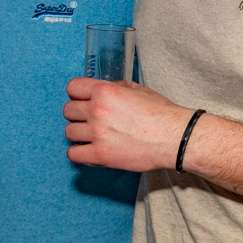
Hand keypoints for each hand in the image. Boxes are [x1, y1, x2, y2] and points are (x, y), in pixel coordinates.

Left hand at [64, 78, 191, 171]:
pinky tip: (90, 150)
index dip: (77, 94)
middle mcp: (97, 110)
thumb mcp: (139, 90)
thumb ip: (117, 88)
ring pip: (69, 132)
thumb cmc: (161, 114)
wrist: (174, 137)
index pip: (72, 87)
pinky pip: (73, 154)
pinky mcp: (100, 155)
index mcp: (105, 91)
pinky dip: (79, 153)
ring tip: (92, 136)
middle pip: (68, 110)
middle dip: (78, 114)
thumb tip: (106, 90)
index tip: (82, 100)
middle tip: (90, 120)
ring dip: (79, 134)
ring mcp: (97, 133)